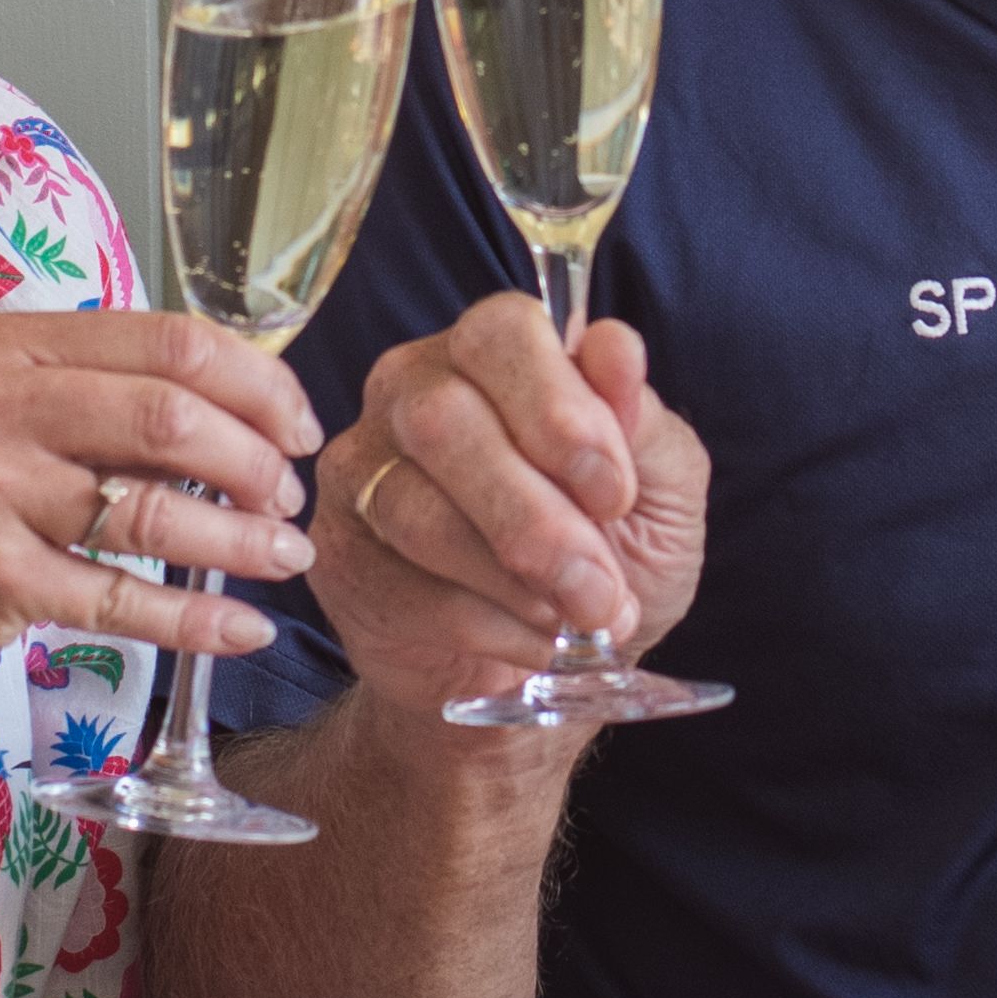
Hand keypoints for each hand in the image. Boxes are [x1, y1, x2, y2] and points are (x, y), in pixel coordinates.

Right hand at [0, 308, 324, 720]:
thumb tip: (237, 409)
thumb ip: (92, 397)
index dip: (259, 384)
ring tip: (287, 558)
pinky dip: (198, 619)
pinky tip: (243, 630)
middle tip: (293, 498)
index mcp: (11, 348)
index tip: (299, 426)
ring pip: (158, 509)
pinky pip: (124, 599)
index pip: (171, 342)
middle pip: (175, 415)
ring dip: (245, 540)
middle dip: (259, 461)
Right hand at [316, 293, 709, 705]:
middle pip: (442, 419)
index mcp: (494, 352)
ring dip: (514, 580)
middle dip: (536, 517)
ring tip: (575, 617)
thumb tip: (614, 347)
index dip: (559, 410)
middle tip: (600, 587)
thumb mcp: (658, 489)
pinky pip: (402, 586)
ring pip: (418, 512)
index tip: (616, 495)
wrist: (549, 664)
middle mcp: (411, 390)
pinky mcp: (337, 553)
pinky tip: (533, 641)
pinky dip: (487, 626)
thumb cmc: (610, 552)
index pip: (502, 332)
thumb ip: (640, 422)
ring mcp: (361, 469)